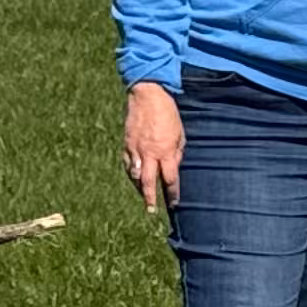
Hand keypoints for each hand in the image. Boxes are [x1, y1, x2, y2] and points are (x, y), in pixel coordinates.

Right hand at [123, 83, 182, 211]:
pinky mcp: (126, 144)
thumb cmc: (168, 114)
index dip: (172, 193)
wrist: (147, 97)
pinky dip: (131, 174)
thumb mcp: (180, 134)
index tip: (174, 202)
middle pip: (148, 183)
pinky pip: (128, 165)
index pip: (169, 179)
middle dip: (150, 198)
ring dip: (139, 189)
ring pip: (135, 176)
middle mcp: (149, 153)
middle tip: (152, 210)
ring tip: (144, 197)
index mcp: (166, 151)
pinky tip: (134, 179)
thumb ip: (177, 153)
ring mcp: (135, 150)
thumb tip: (173, 167)